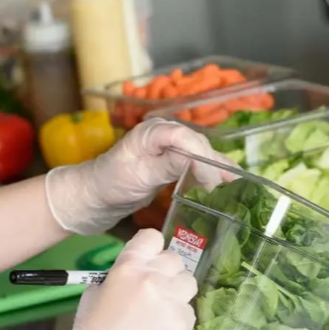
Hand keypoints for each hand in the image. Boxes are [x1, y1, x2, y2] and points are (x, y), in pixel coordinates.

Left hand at [44, 118, 232, 235]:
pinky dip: (210, 171)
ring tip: (234, 183)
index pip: (184, 137)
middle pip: (196, 143)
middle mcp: (162, 134)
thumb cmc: (110, 185)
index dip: (201, 157)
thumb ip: (167, 165)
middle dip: (212, 163)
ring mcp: (168, 147)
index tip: (211, 180)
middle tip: (226, 186)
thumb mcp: (138, 176)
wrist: (93, 198)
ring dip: (216, 167)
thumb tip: (197, 160)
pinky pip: (195, 163)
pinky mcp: (171, 161)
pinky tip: (227, 181)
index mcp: (151, 132)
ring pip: (200, 152)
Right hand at [49, 229, 197, 329]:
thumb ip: (120, 274)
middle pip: (175, 260)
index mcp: (129, 265)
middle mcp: (154, 277)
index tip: (149, 260)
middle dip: (166, 273)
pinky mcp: (183, 323)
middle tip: (156, 290)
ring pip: (188, 283)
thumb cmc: (91, 329)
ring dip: (178, 293)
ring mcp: (171, 300)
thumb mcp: (96, 290)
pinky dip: (179, 320)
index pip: (153, 237)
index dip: (151, 248)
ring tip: (163, 310)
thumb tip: (136, 273)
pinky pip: (189, 312)